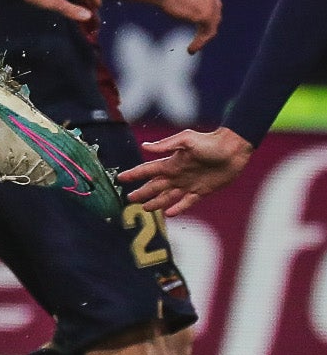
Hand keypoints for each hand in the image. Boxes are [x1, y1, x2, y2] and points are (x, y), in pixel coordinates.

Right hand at [123, 126, 252, 215]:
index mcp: (171, 163)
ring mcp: (189, 184)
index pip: (148, 170)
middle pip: (155, 186)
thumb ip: (166, 145)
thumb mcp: (187, 140)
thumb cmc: (210, 141)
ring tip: (145, 208)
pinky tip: (169, 214)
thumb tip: (145, 146)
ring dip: (156, 202)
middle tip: (129, 198)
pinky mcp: (202, 191)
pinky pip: (187, 202)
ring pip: (167, 196)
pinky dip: (177, 208)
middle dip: (142, 192)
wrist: (233, 149)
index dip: (134, 174)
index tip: (120, 178)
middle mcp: (177, 174)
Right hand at [156, 0, 221, 53]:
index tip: (196, 24)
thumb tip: (177, 7)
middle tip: (200, 38)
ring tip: (192, 48)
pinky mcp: (207, 14)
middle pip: (215, 11)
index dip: (204, 13)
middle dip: (208, 25)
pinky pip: (208, 32)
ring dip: (204, 37)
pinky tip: (190, 49)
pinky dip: (200, 42)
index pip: (209, 0)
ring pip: (213, 23)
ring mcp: (211, 2)